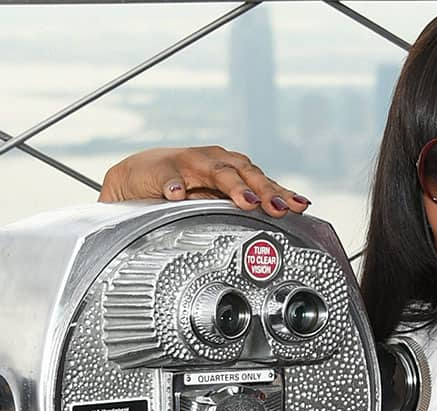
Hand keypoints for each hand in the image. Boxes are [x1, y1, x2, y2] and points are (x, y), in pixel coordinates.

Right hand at [98, 146, 310, 216]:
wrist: (137, 175)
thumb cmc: (184, 185)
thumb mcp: (215, 197)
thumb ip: (242, 205)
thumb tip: (277, 222)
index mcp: (231, 167)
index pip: (262, 179)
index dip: (281, 192)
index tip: (300, 207)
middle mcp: (215, 161)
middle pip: (245, 172)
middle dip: (264, 190)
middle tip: (278, 207)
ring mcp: (188, 163)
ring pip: (215, 172)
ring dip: (233, 186)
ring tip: (245, 202)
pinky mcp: (160, 169)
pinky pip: (169, 177)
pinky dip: (174, 185)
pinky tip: (178, 194)